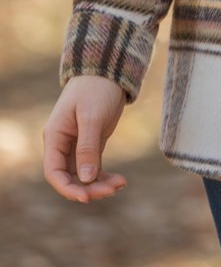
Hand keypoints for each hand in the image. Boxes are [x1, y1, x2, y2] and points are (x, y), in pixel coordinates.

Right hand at [42, 75, 127, 201]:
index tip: (86, 197)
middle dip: (88, 188)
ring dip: (99, 184)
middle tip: (112, 189)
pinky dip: (105, 176)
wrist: (109, 69)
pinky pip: (94, 168)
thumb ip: (87, 147)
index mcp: (55, 136)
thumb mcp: (91, 117)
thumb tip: (85, 179)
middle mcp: (63, 144)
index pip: (54, 171)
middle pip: (70, 177)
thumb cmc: (96, 88)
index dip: (66, 188)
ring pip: (83, 175)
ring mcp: (78, 145)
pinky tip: (120, 181)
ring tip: (120, 184)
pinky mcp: (93, 144)